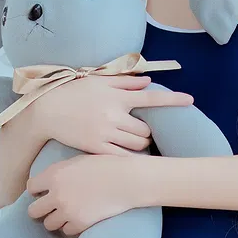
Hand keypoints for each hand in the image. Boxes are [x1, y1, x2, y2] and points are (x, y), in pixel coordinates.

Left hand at [26, 152, 147, 236]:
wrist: (126, 180)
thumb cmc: (105, 166)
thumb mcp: (77, 161)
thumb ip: (60, 172)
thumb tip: (49, 181)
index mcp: (54, 175)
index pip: (31, 188)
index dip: (37, 191)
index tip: (43, 193)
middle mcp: (56, 194)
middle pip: (33, 211)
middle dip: (40, 210)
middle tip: (50, 208)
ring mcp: (67, 211)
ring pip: (48, 224)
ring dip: (55, 221)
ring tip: (65, 215)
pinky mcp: (80, 223)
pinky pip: (66, 231)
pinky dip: (71, 227)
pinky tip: (77, 220)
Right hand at [34, 73, 193, 154]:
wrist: (47, 110)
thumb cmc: (73, 93)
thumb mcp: (98, 81)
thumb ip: (124, 81)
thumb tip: (147, 81)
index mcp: (116, 96)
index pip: (151, 97)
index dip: (173, 99)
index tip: (191, 100)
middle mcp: (113, 114)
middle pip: (147, 129)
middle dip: (148, 132)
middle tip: (142, 132)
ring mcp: (105, 132)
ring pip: (138, 144)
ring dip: (142, 145)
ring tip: (133, 142)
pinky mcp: (96, 148)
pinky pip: (123, 157)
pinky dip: (130, 157)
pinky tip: (126, 154)